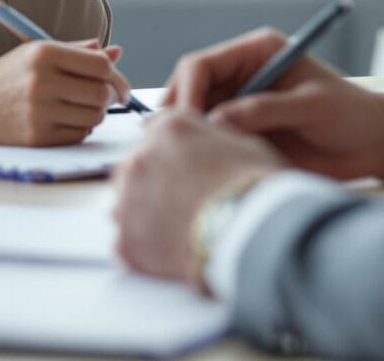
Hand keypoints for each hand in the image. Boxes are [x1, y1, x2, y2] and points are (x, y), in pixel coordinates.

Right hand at [0, 39, 126, 145]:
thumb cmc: (9, 77)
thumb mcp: (38, 53)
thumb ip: (78, 52)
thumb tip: (117, 53)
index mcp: (44, 53)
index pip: (100, 65)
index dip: (116, 75)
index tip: (118, 84)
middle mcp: (42, 81)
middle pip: (101, 93)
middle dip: (110, 96)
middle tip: (105, 97)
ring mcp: (39, 111)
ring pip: (94, 116)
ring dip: (96, 113)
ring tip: (81, 107)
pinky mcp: (37, 137)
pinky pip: (79, 135)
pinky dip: (80, 129)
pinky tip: (66, 120)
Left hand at [112, 109, 284, 285]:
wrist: (252, 232)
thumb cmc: (257, 187)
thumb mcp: (243, 143)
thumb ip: (213, 137)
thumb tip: (209, 144)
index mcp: (168, 129)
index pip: (156, 132)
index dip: (172, 153)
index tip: (183, 169)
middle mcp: (140, 158)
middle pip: (136, 167)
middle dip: (154, 183)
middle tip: (183, 204)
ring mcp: (127, 199)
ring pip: (126, 204)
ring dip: (146, 214)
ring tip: (180, 231)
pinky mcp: (126, 239)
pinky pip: (128, 241)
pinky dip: (146, 248)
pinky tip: (173, 253)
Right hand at [167, 28, 383, 181]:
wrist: (375, 146)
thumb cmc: (351, 115)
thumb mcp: (311, 107)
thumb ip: (265, 110)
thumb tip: (217, 121)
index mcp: (257, 52)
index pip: (201, 64)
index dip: (186, 91)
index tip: (184, 122)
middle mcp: (242, 75)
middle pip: (188, 90)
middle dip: (178, 115)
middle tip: (173, 146)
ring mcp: (239, 105)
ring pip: (193, 118)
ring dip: (187, 136)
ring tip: (186, 161)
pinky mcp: (242, 133)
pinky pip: (210, 141)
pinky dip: (202, 153)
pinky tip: (203, 170)